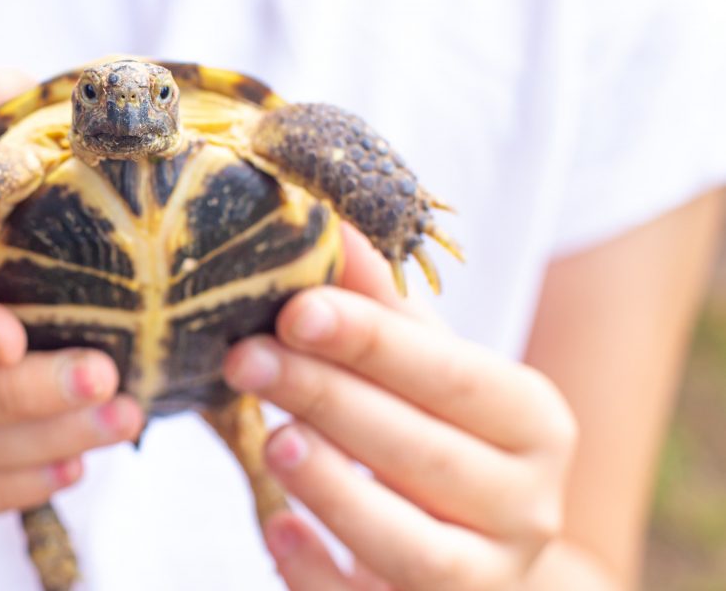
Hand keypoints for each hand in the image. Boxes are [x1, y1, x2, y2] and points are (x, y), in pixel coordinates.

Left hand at [224, 226, 577, 589]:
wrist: (484, 550)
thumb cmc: (446, 438)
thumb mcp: (431, 372)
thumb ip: (385, 311)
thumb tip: (328, 224)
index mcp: (532, 421)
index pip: (452, 376)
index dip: (372, 342)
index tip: (296, 309)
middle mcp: (525, 505)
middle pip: (425, 455)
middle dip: (329, 401)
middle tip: (246, 359)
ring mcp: (485, 576)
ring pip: (412, 545)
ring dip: (335, 491)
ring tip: (272, 441)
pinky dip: (320, 573)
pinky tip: (275, 528)